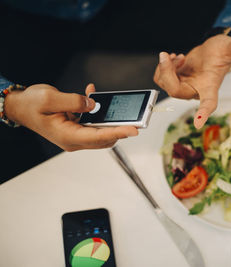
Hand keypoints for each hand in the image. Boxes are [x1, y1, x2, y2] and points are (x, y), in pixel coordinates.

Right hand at [4, 84, 137, 150]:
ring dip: (110, 118)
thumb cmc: (31, 104)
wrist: (20, 106)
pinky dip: (98, 110)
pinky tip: (93, 94)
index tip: (134, 129)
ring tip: (118, 104)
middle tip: (137, 118)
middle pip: (105, 137)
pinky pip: (94, 121)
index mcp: (67, 136)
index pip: (98, 136)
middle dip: (121, 128)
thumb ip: (74, 101)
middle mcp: (74, 139)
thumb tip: (93, 104)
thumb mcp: (50, 98)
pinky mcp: (78, 128)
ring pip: (102, 130)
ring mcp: (76, 135)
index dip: (118, 132)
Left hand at [153, 35, 230, 127]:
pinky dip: (163, 67)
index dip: (203, 112)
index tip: (198, 123)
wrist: (212, 51)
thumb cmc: (221, 53)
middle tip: (169, 56)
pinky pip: (161, 79)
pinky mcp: (175, 82)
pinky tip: (174, 59)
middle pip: (175, 91)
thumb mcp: (228, 47)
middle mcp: (196, 92)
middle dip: (167, 72)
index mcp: (210, 88)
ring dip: (165, 67)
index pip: (208, 103)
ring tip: (178, 56)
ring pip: (165, 84)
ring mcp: (184, 88)